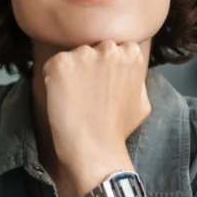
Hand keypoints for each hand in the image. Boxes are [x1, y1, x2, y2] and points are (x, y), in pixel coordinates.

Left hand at [43, 41, 151, 194]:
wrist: (95, 149)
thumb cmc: (118, 130)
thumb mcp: (143, 101)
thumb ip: (137, 78)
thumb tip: (130, 70)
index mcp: (131, 54)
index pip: (115, 47)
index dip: (106, 65)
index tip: (102, 83)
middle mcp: (109, 49)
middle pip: (93, 48)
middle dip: (89, 64)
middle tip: (86, 90)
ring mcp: (84, 55)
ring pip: (73, 55)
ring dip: (71, 71)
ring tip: (74, 97)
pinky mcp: (61, 64)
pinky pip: (52, 64)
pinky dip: (52, 78)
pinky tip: (61, 98)